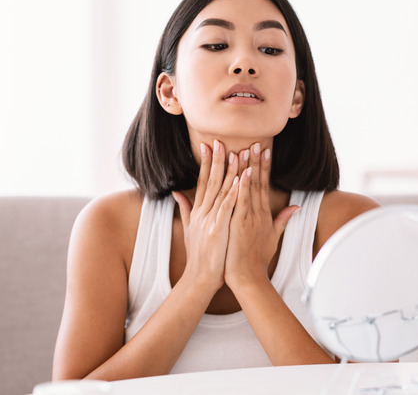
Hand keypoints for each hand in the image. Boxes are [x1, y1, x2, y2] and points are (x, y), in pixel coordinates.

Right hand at [172, 140, 239, 292]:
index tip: (210, 145)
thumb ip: (184, 209)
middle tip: (221, 140)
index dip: (206, 163)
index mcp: (198, 211)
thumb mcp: (189, 229)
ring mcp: (210, 219)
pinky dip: (235, 190)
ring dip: (230, 170)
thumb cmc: (200, 255)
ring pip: (221, 189)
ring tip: (236, 152)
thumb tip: (176, 192)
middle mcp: (203, 212)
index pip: (203, 181)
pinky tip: (241, 178)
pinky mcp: (219, 228)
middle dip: (217, 160)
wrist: (200, 277)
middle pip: (211, 180)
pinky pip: (228, 205)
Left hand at [224, 143, 298, 288]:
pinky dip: (242, 187)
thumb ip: (282, 220)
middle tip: (257, 141)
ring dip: (248, 168)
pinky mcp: (239, 224)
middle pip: (258, 182)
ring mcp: (248, 218)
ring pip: (249, 188)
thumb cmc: (257, 260)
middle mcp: (257, 213)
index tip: (264, 150)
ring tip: (246, 149)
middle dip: (257, 161)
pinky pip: (241, 201)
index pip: (263, 185)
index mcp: (263, 215)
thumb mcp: (273, 238)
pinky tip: (242, 173)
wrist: (248, 277)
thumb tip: (296, 207)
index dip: (264, 167)